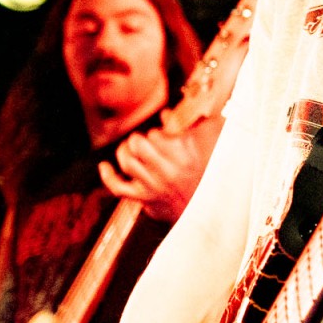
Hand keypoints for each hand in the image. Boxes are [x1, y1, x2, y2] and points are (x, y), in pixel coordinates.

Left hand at [100, 115, 223, 222]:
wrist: (218, 208)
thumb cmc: (218, 170)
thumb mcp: (216, 139)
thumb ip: (195, 121)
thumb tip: (165, 114)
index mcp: (183, 151)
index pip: (155, 134)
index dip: (160, 134)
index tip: (168, 137)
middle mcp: (166, 169)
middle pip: (137, 144)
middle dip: (142, 140)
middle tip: (151, 144)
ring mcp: (154, 186)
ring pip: (127, 161)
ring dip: (128, 152)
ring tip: (134, 150)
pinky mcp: (147, 200)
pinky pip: (118, 188)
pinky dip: (109, 176)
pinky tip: (104, 166)